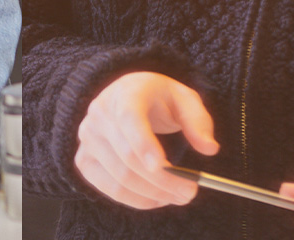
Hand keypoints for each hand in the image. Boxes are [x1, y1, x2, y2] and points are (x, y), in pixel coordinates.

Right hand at [75, 71, 219, 209]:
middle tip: (190, 192)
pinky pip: (109, 188)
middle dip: (163, 180)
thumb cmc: (159, 99)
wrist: (127, 97)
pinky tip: (157, 198)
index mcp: (126, 93)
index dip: (143, 144)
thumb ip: (198, 122)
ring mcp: (87, 137)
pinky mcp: (84, 159)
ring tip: (178, 196)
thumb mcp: (185, 100)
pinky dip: (136, 200)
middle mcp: (99, 113)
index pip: (129, 119)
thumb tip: (209, 149)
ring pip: (120, 177)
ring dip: (153, 194)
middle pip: (128, 156)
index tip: (163, 166)